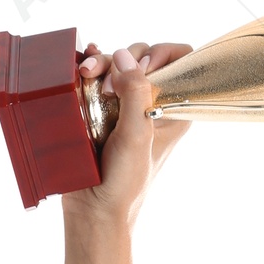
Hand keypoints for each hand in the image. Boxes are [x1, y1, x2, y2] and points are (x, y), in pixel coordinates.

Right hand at [65, 40, 191, 229]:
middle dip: (126, 61)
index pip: (181, 60)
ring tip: (86, 75)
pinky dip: (90, 66)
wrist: (93, 208)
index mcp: (173, 109)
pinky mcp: (100, 108)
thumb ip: (135, 94)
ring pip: (118, 63)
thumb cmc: (125, 182)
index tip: (145, 68)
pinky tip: (82, 66)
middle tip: (111, 88)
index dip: (164, 54)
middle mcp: (151, 103)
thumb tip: (123, 56)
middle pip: (144, 56)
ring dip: (102, 63)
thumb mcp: (137, 136)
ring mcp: (124, 105)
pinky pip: (97, 76)